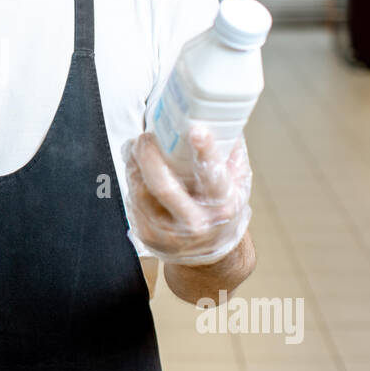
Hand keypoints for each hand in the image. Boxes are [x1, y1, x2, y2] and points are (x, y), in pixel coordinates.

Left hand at [122, 126, 252, 266]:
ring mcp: (168, 232)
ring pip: (140, 192)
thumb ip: (231, 152)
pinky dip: (132, 179)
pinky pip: (131, 201)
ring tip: (137, 147)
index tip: (195, 129)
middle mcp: (195, 222)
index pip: (213, 177)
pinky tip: (136, 169)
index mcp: (221, 205)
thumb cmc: (221, 208)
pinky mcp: (147, 235)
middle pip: (164, 186)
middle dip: (149, 156)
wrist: (208, 253)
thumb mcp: (238, 182)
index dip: (205, 152)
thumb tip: (224, 117)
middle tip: (146, 137)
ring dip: (134, 164)